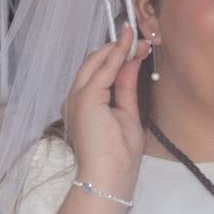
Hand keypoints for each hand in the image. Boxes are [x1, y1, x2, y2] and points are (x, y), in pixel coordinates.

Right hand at [63, 26, 150, 197]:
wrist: (108, 177)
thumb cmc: (118, 156)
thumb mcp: (126, 115)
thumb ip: (126, 88)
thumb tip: (131, 63)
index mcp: (83, 107)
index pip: (98, 75)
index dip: (117, 59)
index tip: (137, 48)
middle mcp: (75, 99)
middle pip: (93, 65)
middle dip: (116, 48)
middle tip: (138, 37)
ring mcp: (77, 97)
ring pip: (95, 63)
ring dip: (117, 48)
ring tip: (136, 36)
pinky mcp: (85, 98)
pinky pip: (103, 70)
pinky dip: (116, 54)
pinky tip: (129, 44)